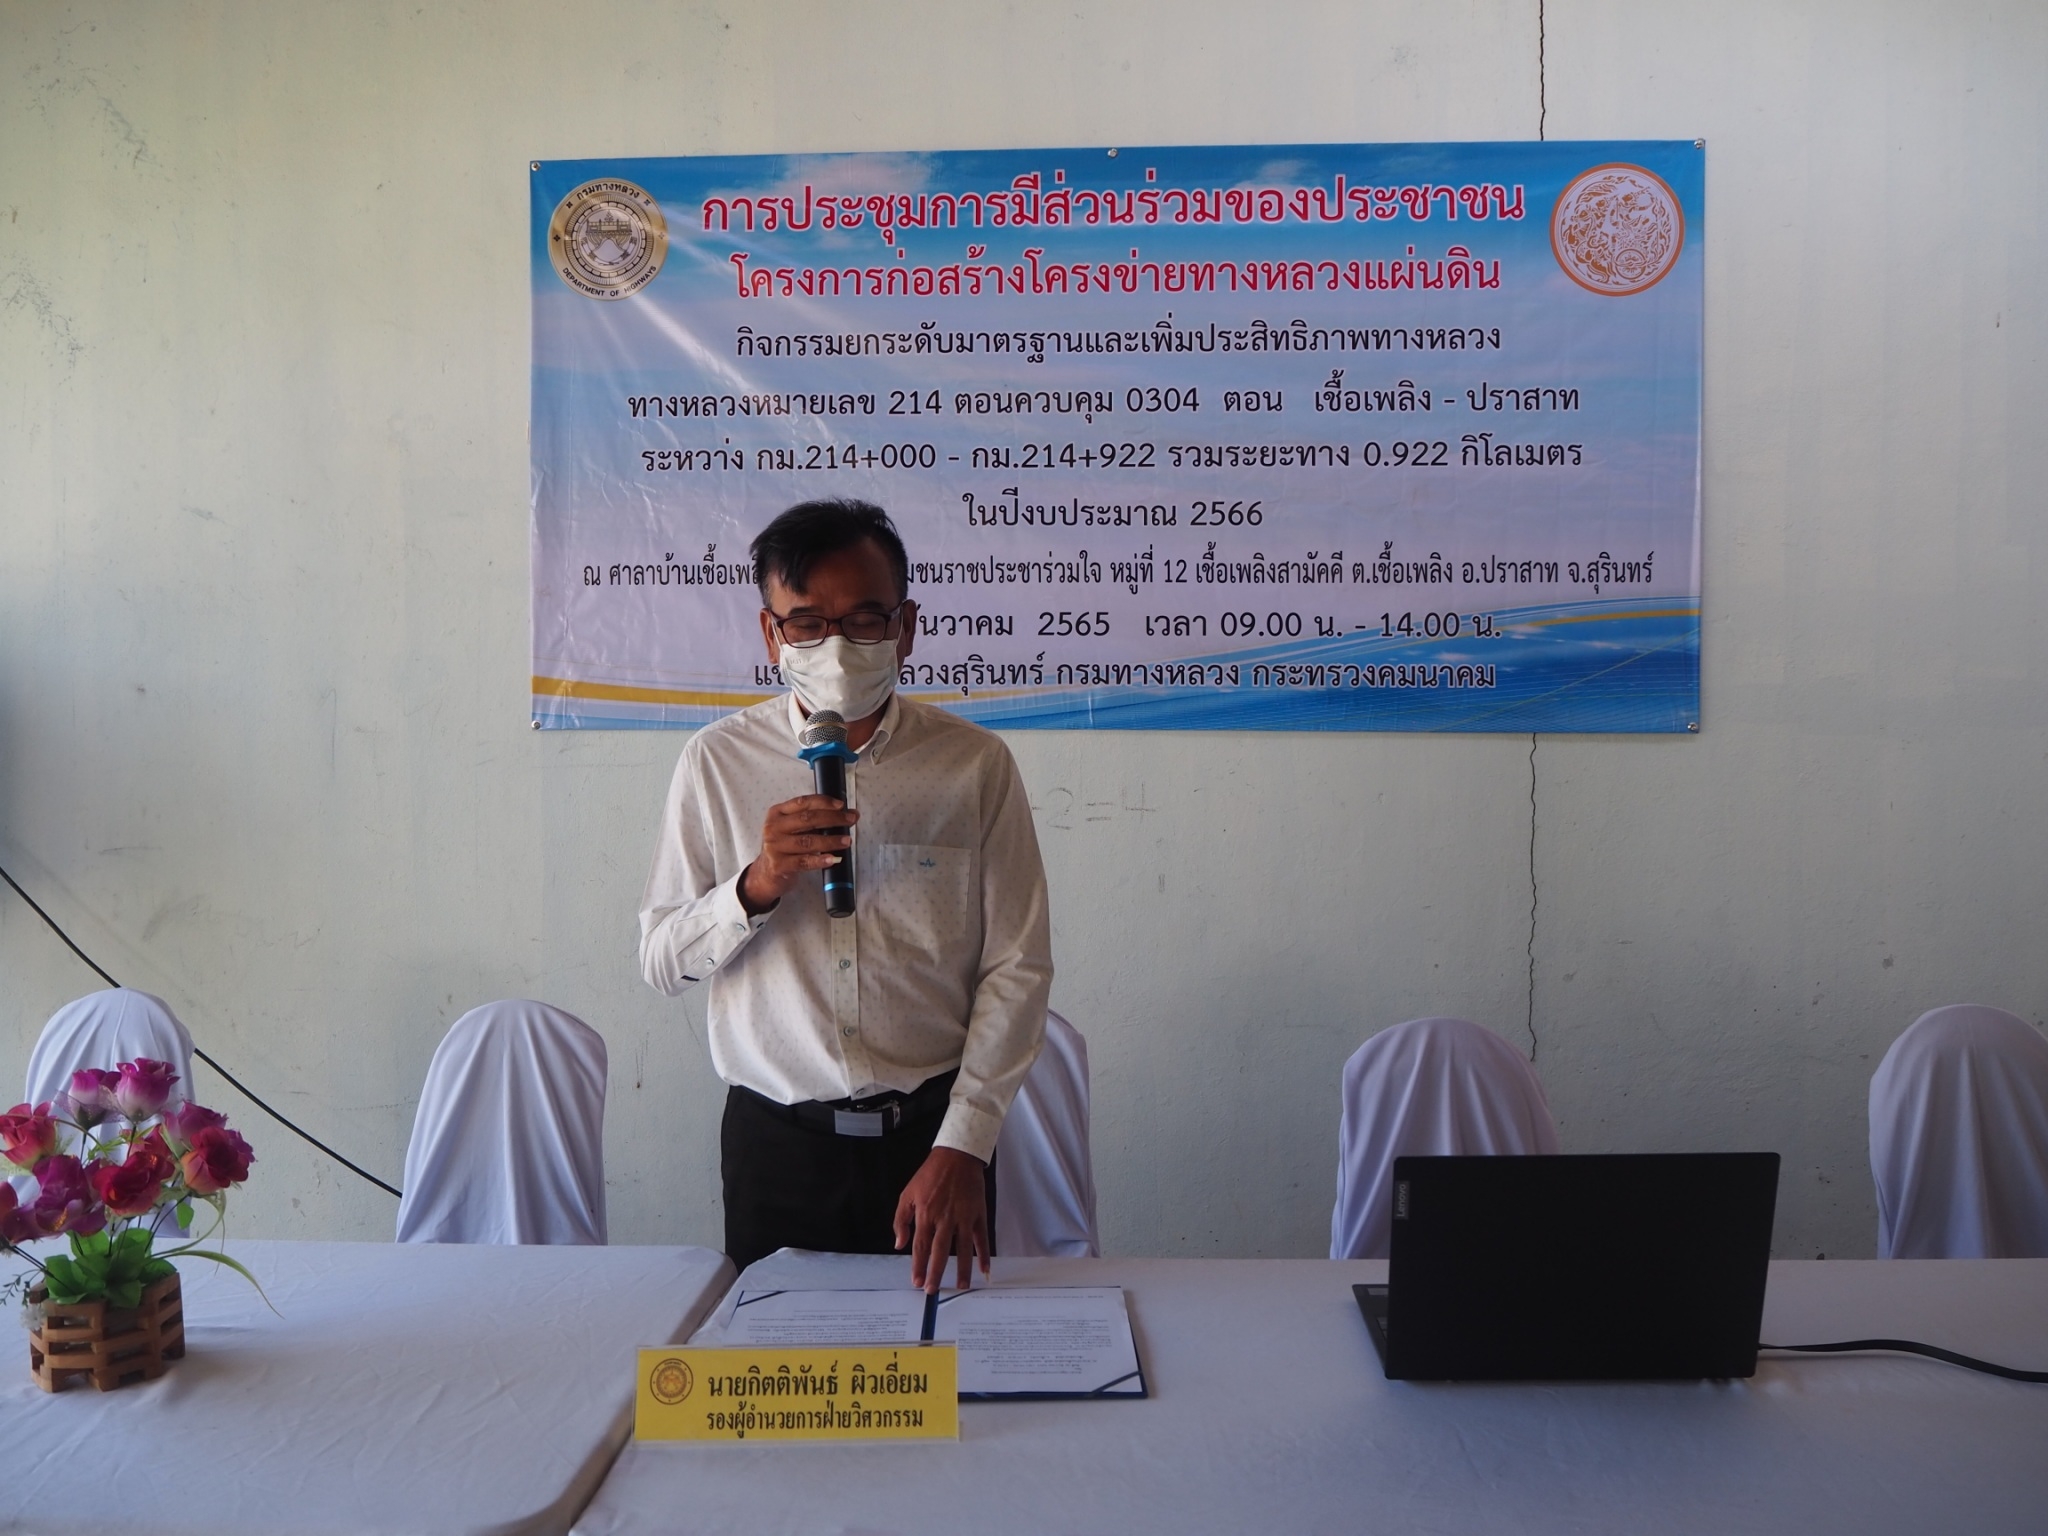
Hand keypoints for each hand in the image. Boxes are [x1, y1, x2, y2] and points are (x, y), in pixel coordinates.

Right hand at [739, 794, 857, 913]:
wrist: (765, 873)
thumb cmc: (785, 847)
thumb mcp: (792, 829)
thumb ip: (815, 819)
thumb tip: (848, 814)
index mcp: (777, 813)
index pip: (803, 802)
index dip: (824, 802)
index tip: (841, 805)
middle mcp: (773, 827)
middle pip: (807, 819)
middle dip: (833, 818)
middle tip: (850, 820)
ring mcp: (774, 847)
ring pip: (807, 841)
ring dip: (830, 840)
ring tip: (846, 841)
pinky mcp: (778, 865)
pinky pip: (803, 862)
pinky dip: (820, 860)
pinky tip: (832, 859)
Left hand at [894, 1146, 990, 1294]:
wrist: (956, 1156)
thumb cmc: (930, 1175)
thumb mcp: (908, 1193)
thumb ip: (901, 1220)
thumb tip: (899, 1244)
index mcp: (925, 1214)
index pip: (921, 1246)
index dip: (918, 1266)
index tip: (917, 1282)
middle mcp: (944, 1218)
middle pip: (939, 1251)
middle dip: (935, 1273)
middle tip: (932, 1290)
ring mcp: (963, 1217)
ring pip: (962, 1248)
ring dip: (961, 1269)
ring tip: (959, 1286)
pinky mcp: (978, 1214)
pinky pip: (981, 1237)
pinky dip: (984, 1254)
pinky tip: (984, 1269)